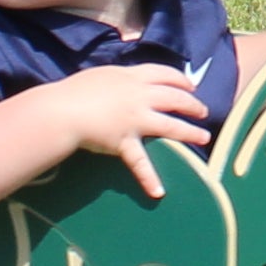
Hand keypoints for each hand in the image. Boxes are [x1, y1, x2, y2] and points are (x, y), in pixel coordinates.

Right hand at [44, 62, 216, 194]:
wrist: (61, 110)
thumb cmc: (75, 91)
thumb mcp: (102, 75)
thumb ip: (118, 78)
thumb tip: (126, 80)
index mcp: (131, 77)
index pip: (164, 73)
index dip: (180, 79)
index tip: (191, 85)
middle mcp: (138, 97)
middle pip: (174, 97)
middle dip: (192, 104)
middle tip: (203, 111)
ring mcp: (134, 120)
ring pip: (170, 125)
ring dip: (189, 132)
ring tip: (203, 137)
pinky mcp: (124, 142)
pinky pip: (139, 162)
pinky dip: (149, 178)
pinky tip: (159, 192)